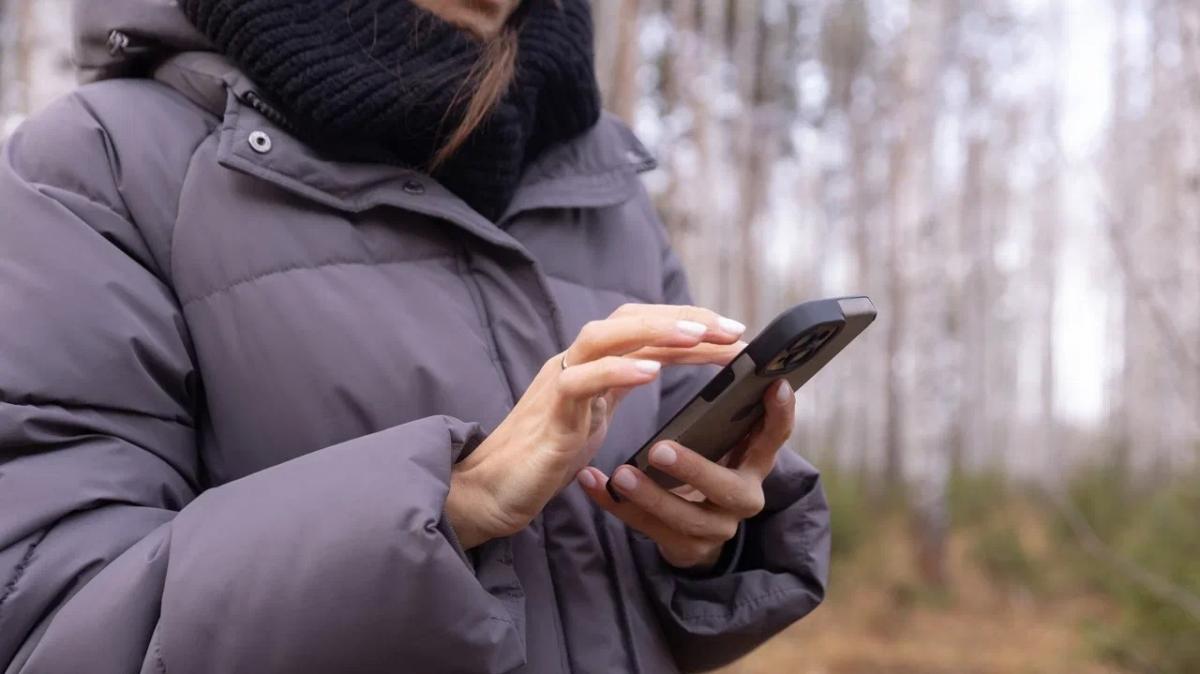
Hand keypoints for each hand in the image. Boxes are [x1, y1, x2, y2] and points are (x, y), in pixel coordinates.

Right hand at [445, 304, 747, 549]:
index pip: (643, 328)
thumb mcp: (594, 417)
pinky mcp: (548, 416)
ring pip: (604, 337)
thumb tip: (658, 367)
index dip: (689, 325)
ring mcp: (559, 385)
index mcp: (590, 364)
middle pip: (629, 320)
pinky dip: (616, 372)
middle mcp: (574, 363)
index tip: (734, 334)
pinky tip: (651, 373)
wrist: (489, 491)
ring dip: (654, 333)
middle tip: (733, 330)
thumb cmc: (542, 457)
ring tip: (698, 337)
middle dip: (684, 320)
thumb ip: (619, 389)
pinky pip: (579, 382)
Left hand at [576, 379, 795, 569]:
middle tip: (659, 448)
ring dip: (649, 495)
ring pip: (683, 517)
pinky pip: (645, 528)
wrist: (695, 530)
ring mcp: (715, 529)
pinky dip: (615, 504)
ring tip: (620, 474)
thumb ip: (725, 412)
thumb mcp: (723, 442)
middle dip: (694, 469)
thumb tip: (714, 347)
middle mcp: (743, 497)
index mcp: (755, 463)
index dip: (779, 414)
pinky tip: (591, 482)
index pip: (774, 437)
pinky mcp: (685, 549)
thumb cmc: (707, 465)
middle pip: (726, 487)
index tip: (774, 385)